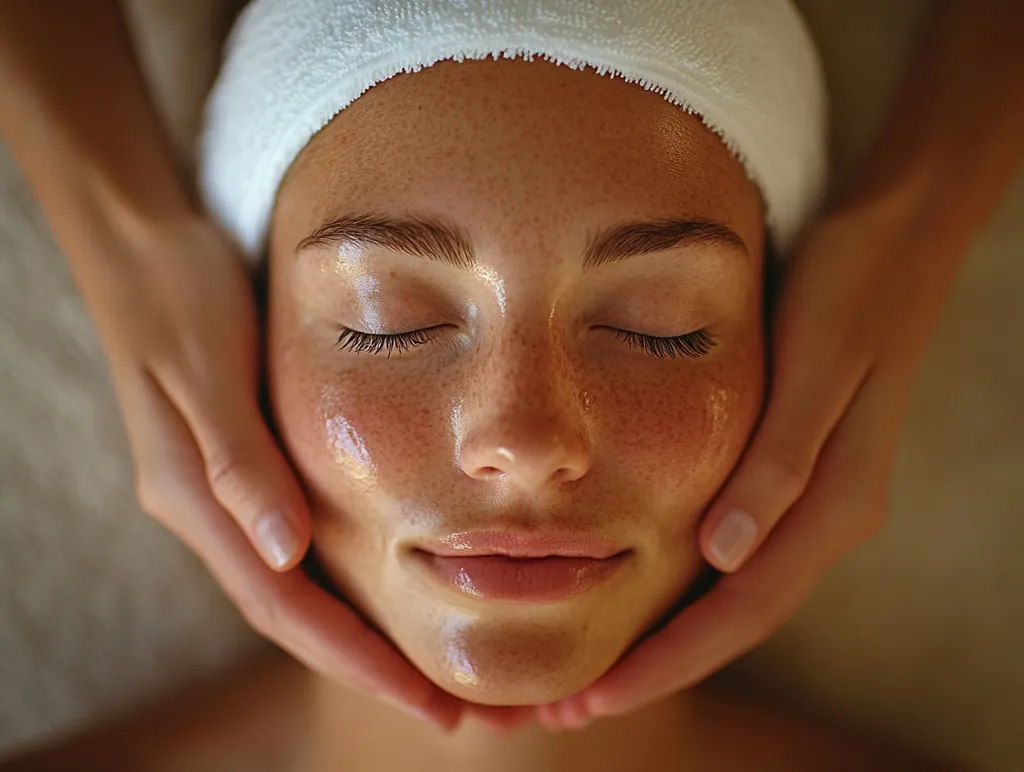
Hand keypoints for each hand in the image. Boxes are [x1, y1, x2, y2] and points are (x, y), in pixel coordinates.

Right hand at [81, 214, 462, 729]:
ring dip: (357, 633)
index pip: (283, 604)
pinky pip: (292, 543)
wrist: (141, 241)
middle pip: (292, 613)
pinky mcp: (237, 463)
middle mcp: (206, 508)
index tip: (422, 702)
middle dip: (367, 666)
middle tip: (448, 711)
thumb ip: (240, 460)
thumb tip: (282, 551)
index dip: (354, 658)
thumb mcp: (208, 367)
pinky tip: (383, 585)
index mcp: (195, 496)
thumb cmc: (178, 292)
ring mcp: (219, 491)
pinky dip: (339, 578)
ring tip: (427, 669)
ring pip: (293, 586)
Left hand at [537, 198, 961, 728]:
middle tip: (571, 709)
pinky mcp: (794, 471)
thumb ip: (779, 463)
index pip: (743, 612)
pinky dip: (686, 588)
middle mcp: (826, 516)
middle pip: (734, 620)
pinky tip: (639, 591)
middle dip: (656, 669)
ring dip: (666, 638)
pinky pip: (737, 554)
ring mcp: (813, 498)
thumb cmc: (853, 290)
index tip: (598, 700)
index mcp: (835, 503)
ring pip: (733, 594)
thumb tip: (725, 555)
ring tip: (591, 669)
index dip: (670, 662)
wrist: (899, 235)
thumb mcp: (816, 367)